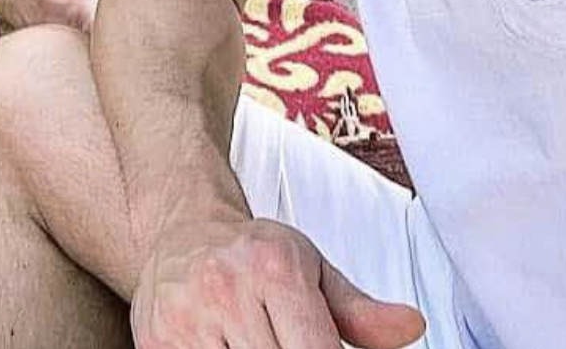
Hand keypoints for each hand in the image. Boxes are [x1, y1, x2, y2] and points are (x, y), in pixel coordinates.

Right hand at [131, 218, 425, 348]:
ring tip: (261, 344)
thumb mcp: (310, 266)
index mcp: (274, 269)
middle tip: (287, 344)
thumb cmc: (250, 253)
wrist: (180, 229)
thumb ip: (360, 310)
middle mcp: (226, 289)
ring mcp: (185, 319)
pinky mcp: (155, 342)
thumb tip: (409, 328)